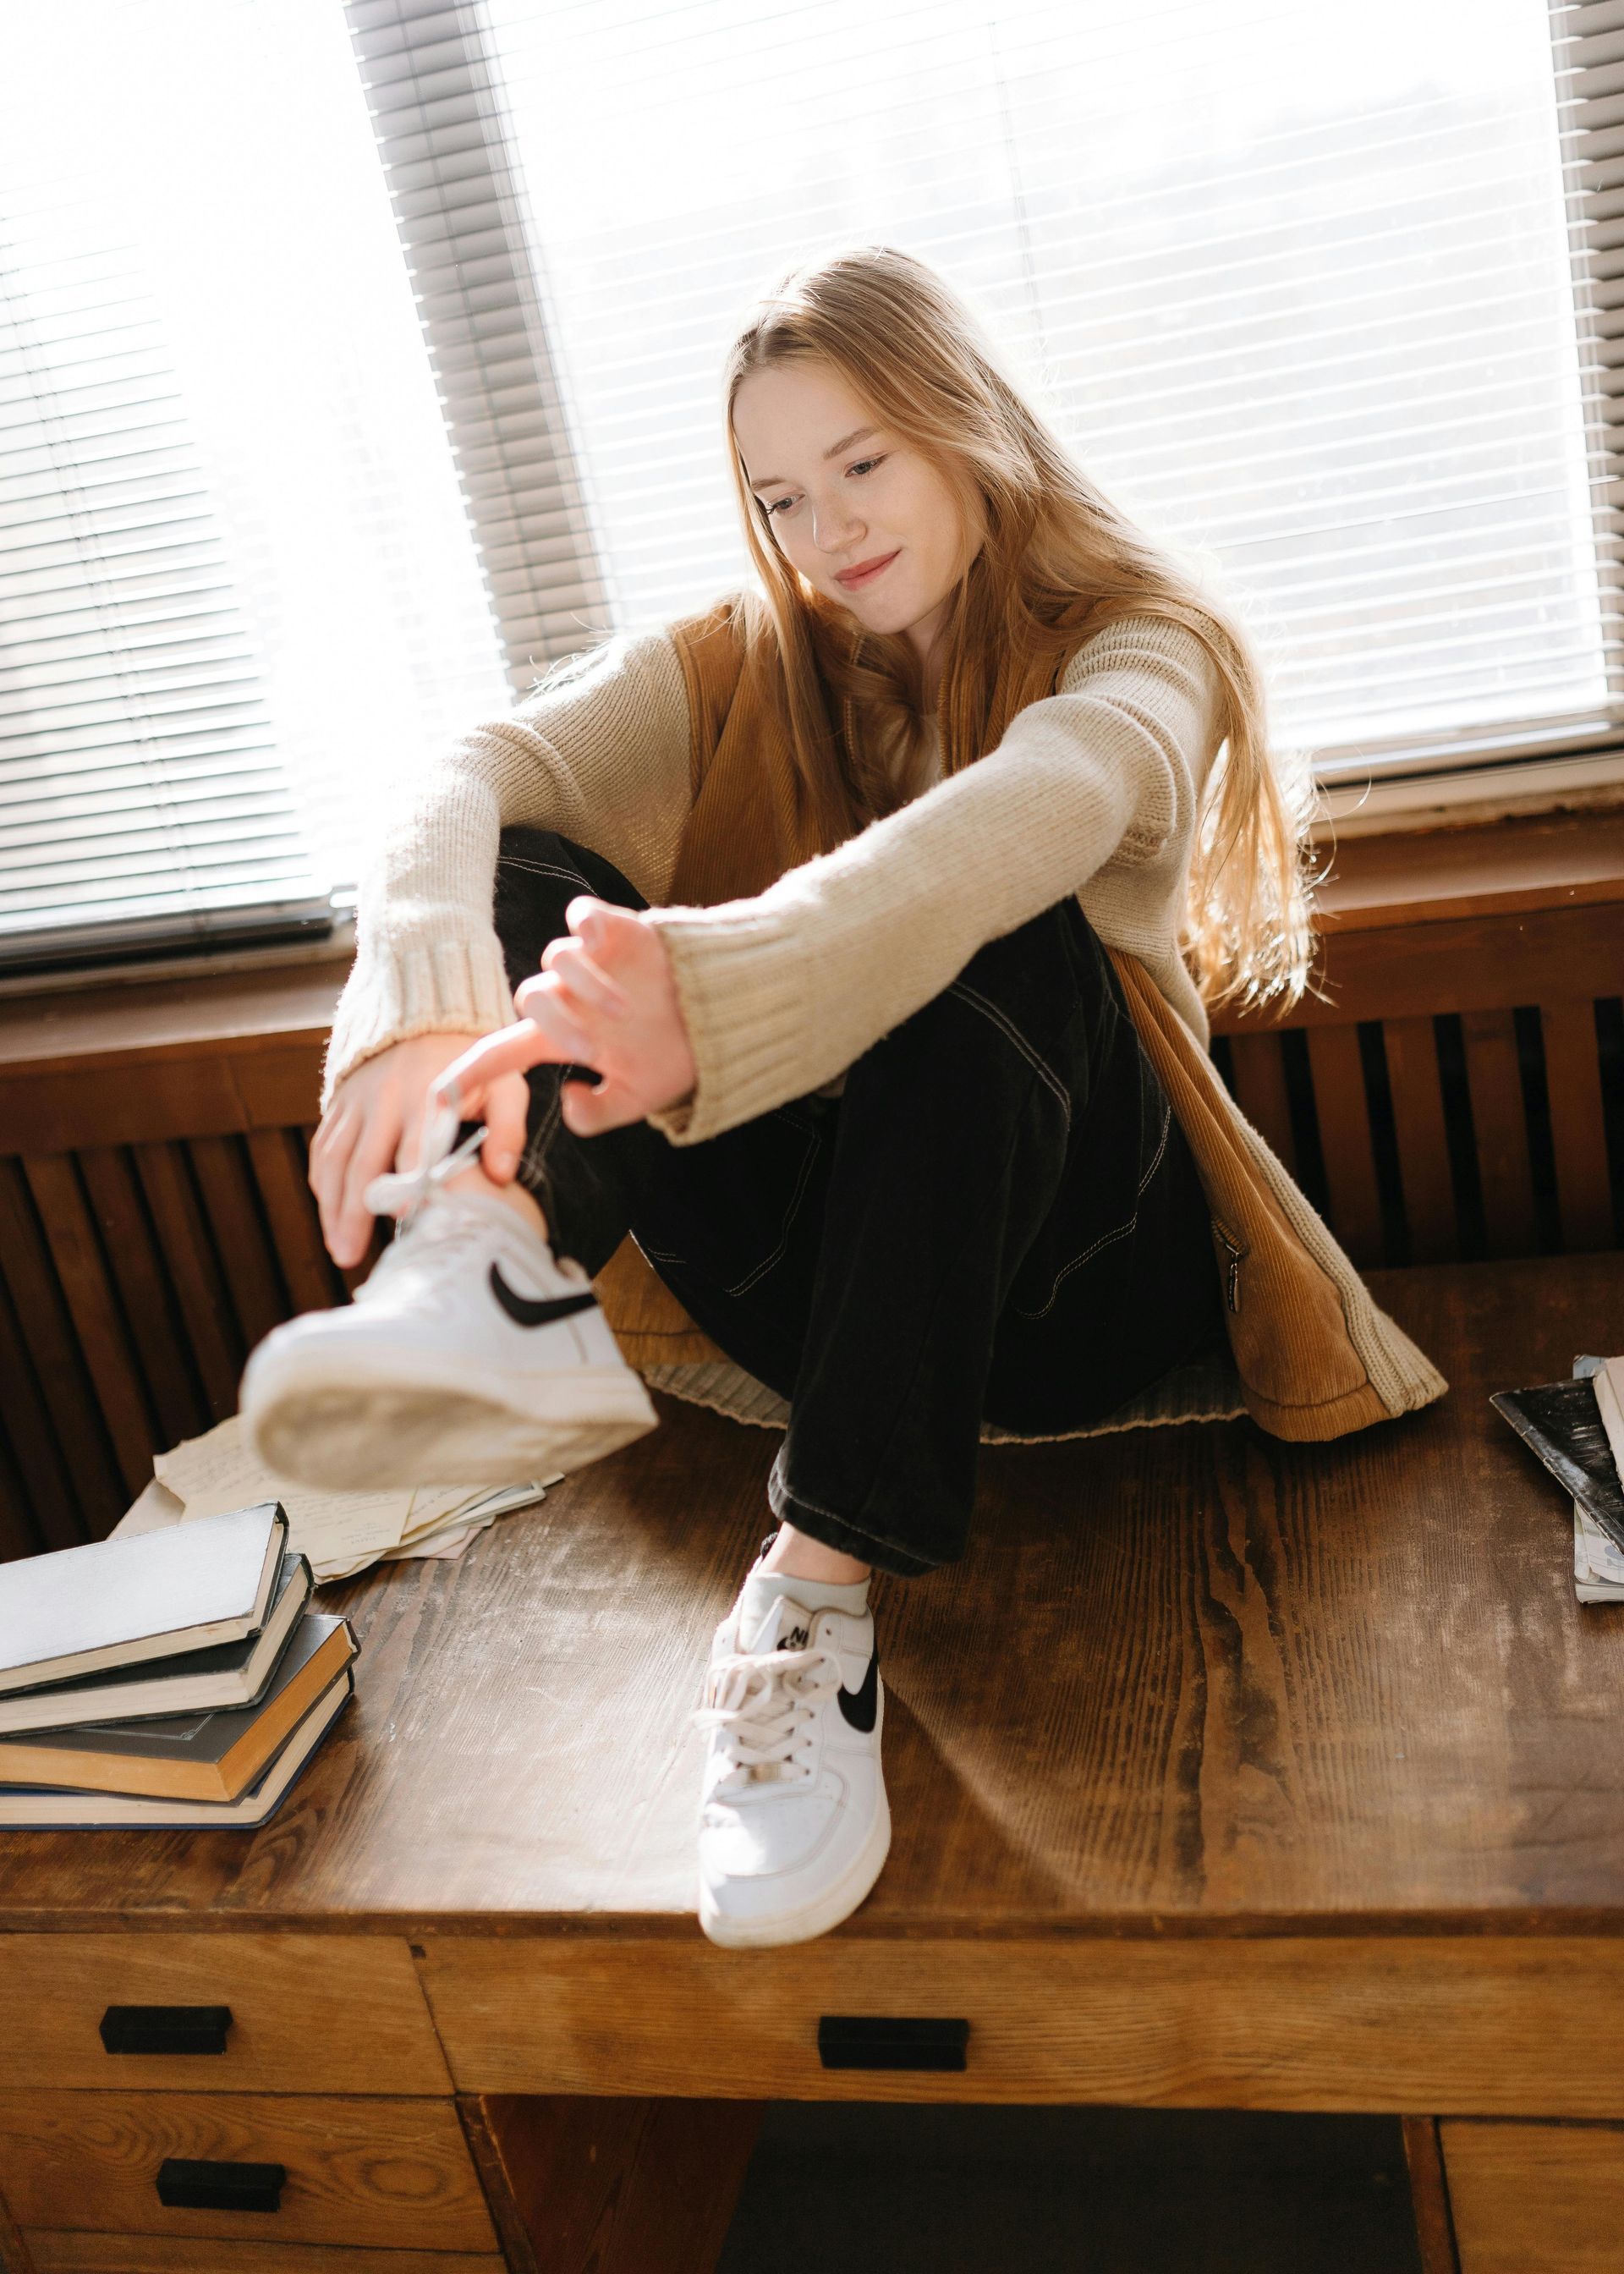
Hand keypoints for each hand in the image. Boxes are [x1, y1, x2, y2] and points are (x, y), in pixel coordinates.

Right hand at [309, 1032, 531, 1267]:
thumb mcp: (505, 1084)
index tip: (404, 1219)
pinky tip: (327, 1214)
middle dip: (355, 1212)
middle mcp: (385, 1098)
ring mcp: (357, 1101)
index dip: (408, 1183)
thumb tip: (500, 1176)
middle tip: (349, 1255)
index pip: (415, 1146)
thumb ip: (509, 1129)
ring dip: (331, 1207)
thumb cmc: (474, 1063)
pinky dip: (322, 1181)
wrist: (427, 1019)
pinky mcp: (340, 1103)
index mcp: (428, 1094)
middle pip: (364, 1162)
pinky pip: (324, 1146)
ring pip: (335, 1159)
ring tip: (335, 1248)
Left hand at [434, 897, 695, 1137]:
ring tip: (625, 1008)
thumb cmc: (678, 1056)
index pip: (501, 1053)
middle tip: (592, 1048)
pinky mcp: (615, 931)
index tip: (437, 1097)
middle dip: (557, 1023)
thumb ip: (600, 1113)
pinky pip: (580, 915)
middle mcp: (569, 996)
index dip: (468, 1074)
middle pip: (529, 998)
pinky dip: (585, 922)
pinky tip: (602, 939)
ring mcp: (591, 961)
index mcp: (563, 1037)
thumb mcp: (640, 1099)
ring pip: (555, 958)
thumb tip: (567, 1100)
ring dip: (584, 985)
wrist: (723, 1015)